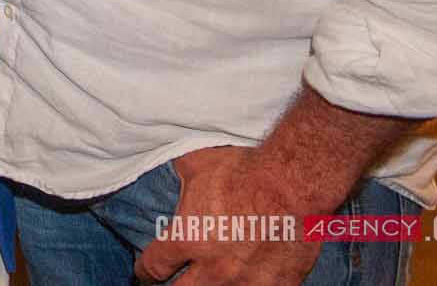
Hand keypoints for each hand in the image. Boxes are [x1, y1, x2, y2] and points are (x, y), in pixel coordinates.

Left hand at [133, 146, 320, 285]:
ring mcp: (247, 281)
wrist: (292, 184)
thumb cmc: (243, 171)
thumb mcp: (196, 164)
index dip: (145, 270)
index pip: (154, 266)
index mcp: (187, 239)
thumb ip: (180, 175)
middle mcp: (214, 268)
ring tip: (211, 280)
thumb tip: (174, 169)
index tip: (145, 271)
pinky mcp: (278, 285)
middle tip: (175, 280)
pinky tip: (247, 282)